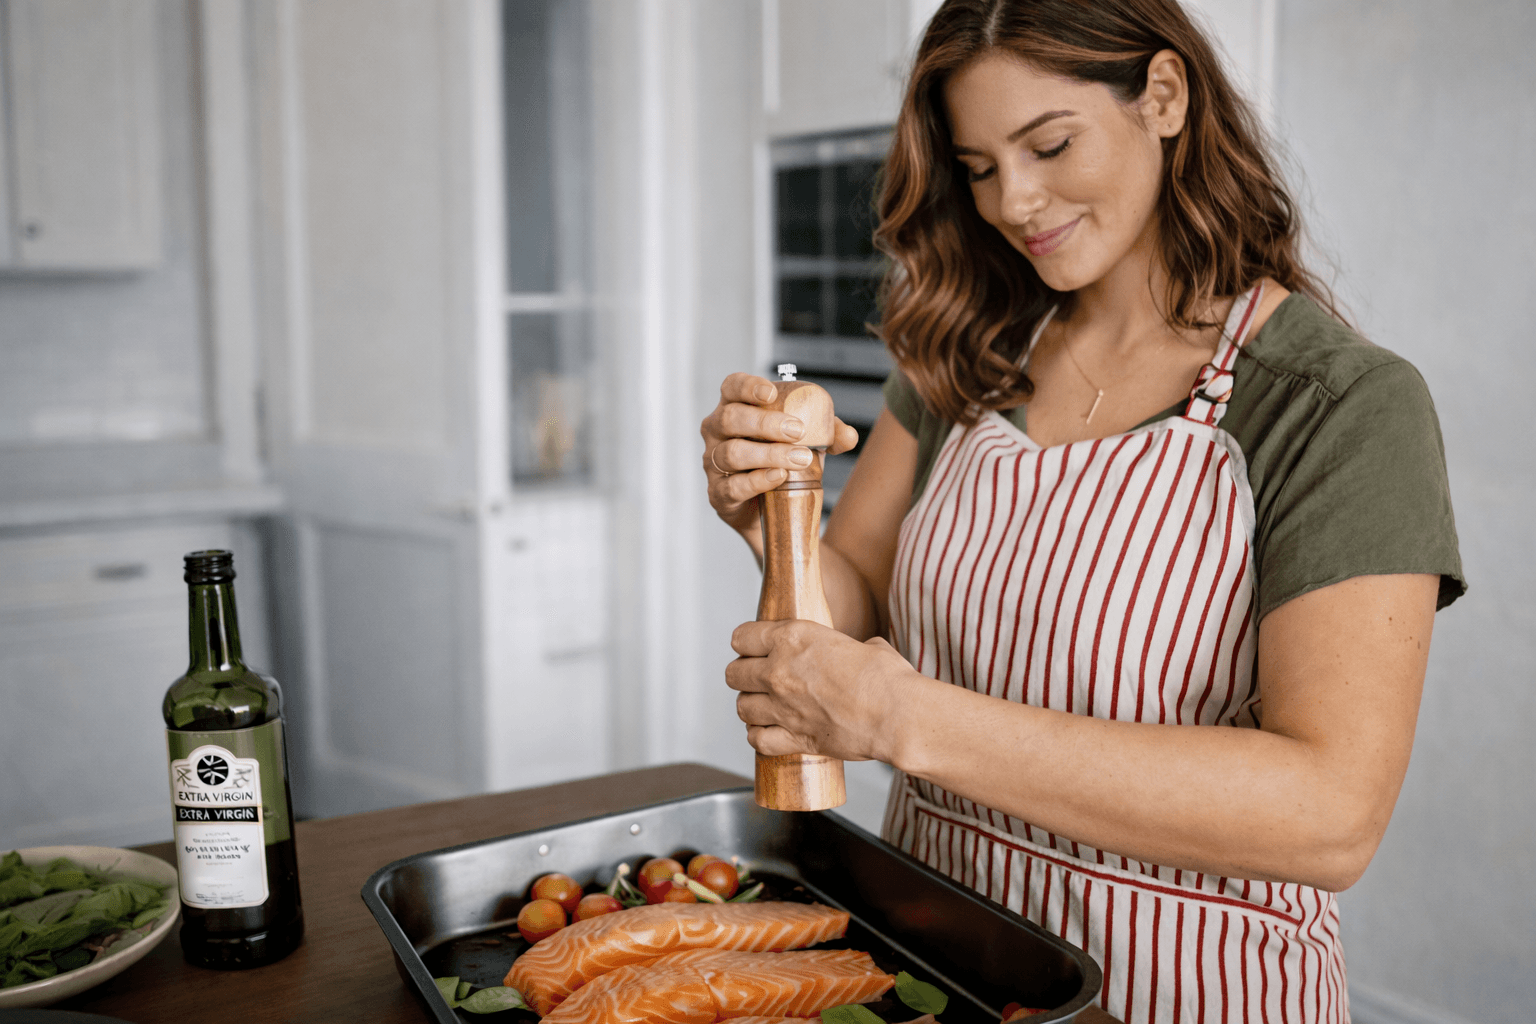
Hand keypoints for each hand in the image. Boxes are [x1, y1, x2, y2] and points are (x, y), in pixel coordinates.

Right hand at [700, 373, 859, 541]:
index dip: (747, 387)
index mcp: (735, 408)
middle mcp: (717, 433)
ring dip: (769, 454)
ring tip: (800, 459)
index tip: (771, 393)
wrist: (772, 511)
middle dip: (765, 423)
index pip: (731, 387)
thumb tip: (849, 436)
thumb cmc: (782, 462)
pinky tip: (780, 477)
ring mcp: (713, 464)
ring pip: (732, 453)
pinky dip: (758, 480)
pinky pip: (734, 486)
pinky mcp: (718, 494)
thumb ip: (828, 434)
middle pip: (730, 418)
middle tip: (797, 431)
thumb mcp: (806, 442)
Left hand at [726, 619, 916, 761]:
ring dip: (750, 706)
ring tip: (763, 706)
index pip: (742, 637)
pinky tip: (768, 732)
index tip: (752, 648)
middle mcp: (779, 671)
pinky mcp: (793, 738)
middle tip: (756, 678)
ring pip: (742, 707)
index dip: (746, 643)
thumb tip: (861, 650)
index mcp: (793, 638)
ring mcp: (782, 707)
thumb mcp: (865, 645)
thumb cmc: (886, 678)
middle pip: (734, 673)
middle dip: (743, 675)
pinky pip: (757, 740)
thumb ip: (849, 648)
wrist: (896, 714)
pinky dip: (759, 737)